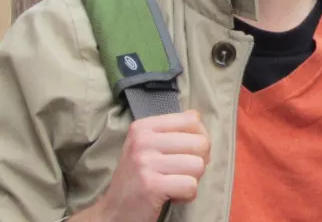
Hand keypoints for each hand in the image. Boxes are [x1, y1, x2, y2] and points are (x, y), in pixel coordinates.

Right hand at [72, 111, 209, 221]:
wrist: (113, 213)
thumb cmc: (136, 179)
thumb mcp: (147, 147)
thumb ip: (171, 130)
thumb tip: (197, 116)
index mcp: (143, 127)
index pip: (191, 120)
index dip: (200, 138)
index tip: (189, 153)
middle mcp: (143, 140)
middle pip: (200, 143)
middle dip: (200, 161)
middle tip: (183, 173)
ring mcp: (146, 162)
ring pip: (198, 165)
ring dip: (193, 180)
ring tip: (175, 184)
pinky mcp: (151, 186)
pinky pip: (190, 186)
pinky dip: (187, 196)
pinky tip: (172, 196)